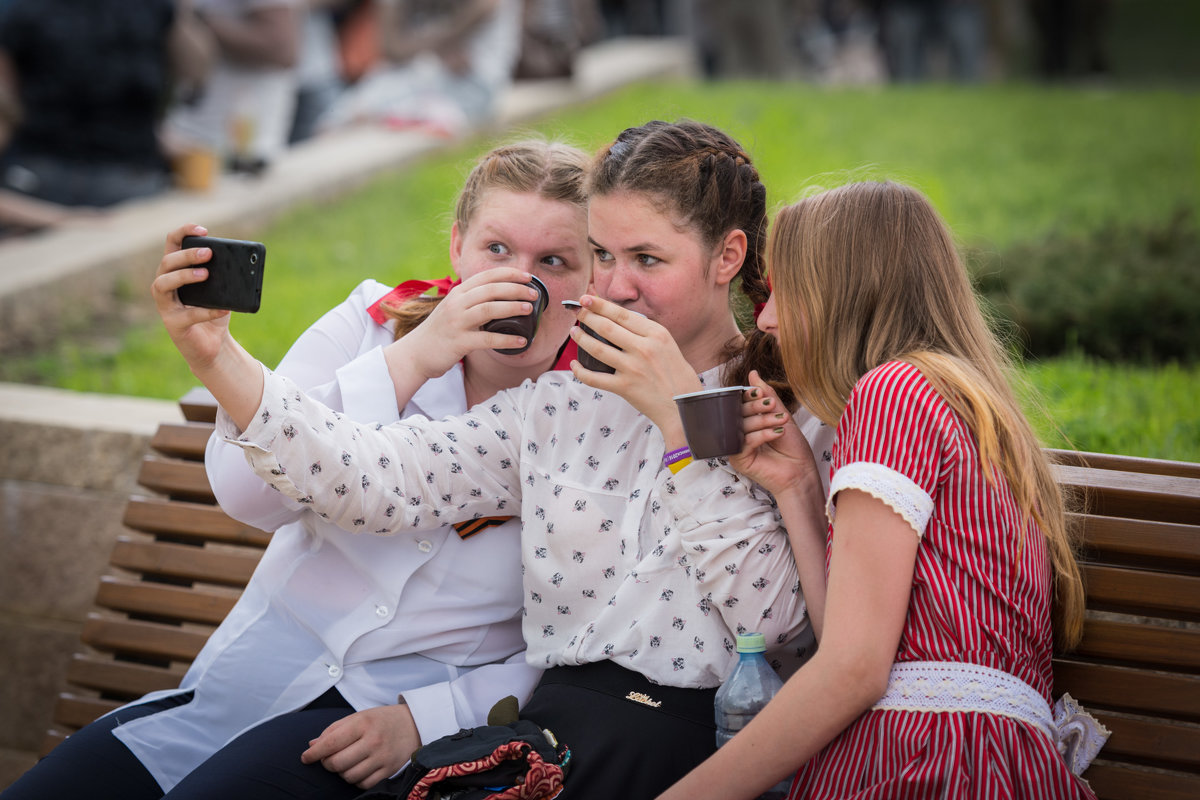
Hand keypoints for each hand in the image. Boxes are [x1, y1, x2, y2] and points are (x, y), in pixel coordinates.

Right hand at [151, 223, 232, 373]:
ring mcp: (165, 305)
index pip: (172, 244)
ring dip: (184, 276)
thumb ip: (226, 275)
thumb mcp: (222, 290)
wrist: (214, 345)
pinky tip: (224, 309)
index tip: (202, 229)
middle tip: (208, 253)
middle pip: (167, 262)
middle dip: (187, 255)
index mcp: (175, 271)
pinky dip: (207, 311)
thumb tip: (241, 263)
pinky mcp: (173, 325)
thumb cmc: (213, 312)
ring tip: (205, 274)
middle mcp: (164, 284)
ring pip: (163, 284)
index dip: (183, 232)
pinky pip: (187, 315)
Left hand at [301, 703, 420, 789]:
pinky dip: (355, 780)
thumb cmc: (380, 720)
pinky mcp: (388, 771)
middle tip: (328, 758)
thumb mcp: (358, 717)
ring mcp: (382, 758)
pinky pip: (362, 784)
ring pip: (348, 776)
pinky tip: (357, 770)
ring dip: (341, 773)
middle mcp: (373, 741)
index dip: (314, 753)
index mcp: (363, 723)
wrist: (413, 725)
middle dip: (327, 763)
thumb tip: (312, 746)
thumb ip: (334, 730)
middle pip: (337, 763)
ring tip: (345, 763)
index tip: (305, 758)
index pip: (331, 742)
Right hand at [384, 267, 540, 380]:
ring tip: (529, 310)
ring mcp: (457, 322)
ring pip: (489, 309)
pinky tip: (521, 340)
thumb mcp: (453, 309)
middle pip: (490, 289)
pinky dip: (507, 339)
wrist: (415, 353)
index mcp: (458, 293)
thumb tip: (500, 297)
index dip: (509, 274)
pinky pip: (487, 339)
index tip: (528, 276)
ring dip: (512, 307)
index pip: (486, 276)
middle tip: (534, 293)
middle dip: (516, 289)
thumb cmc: (439, 332)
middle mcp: (457, 304)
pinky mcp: (459, 342)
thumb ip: (472, 301)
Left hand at [569, 295, 700, 443]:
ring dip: (581, 338)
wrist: (685, 404)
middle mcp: (643, 348)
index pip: (622, 314)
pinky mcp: (625, 387)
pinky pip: (595, 378)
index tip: (586, 298)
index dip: (600, 304)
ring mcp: (633, 368)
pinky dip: (580, 371)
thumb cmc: (677, 375)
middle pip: (606, 327)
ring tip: (574, 332)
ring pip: (597, 348)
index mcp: (656, 334)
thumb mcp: (668, 344)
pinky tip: (575, 365)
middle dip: (587, 317)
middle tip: (576, 312)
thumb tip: (620, 321)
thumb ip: (647, 333)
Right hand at [729, 370, 819, 500]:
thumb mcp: (781, 416)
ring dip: (763, 420)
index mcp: (746, 422)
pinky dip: (762, 434)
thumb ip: (767, 396)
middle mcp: (738, 433)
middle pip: (738, 413)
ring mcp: (737, 446)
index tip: (760, 392)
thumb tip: (753, 374)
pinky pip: (745, 441)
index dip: (747, 396)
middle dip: (756, 406)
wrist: (801, 473)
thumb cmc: (793, 447)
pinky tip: (777, 433)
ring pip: (742, 425)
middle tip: (772, 406)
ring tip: (781, 422)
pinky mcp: (738, 459)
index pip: (739, 404)